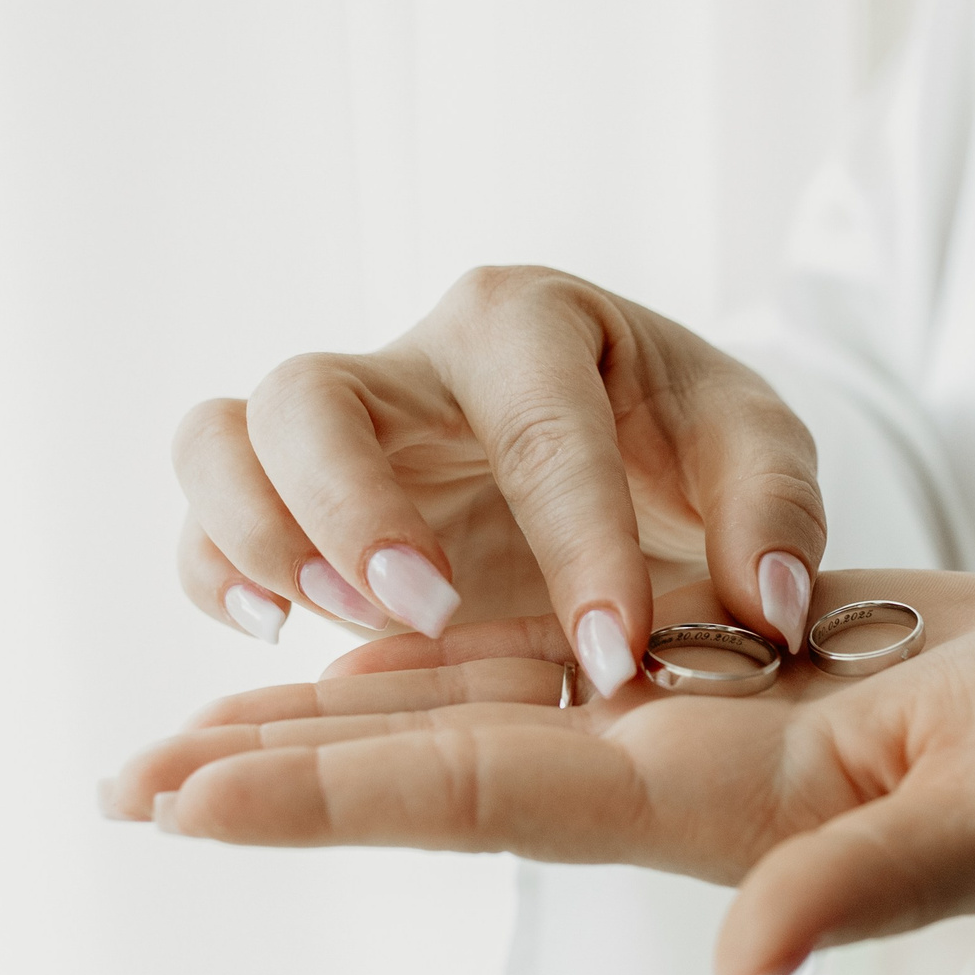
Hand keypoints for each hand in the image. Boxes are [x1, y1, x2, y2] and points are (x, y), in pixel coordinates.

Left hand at [101, 570, 974, 974]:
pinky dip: (433, 666)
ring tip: (198, 736)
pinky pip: (536, 665)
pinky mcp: (704, 675)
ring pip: (463, 714)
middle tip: (122, 785)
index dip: (327, 795)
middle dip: (274, 777)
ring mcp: (673, 726)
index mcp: (705, 797)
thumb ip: (873, 884)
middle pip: (428, 766)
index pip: (480, 791)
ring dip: (325, 726)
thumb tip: (738, 964)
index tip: (181, 801)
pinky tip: (362, 660)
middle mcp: (656, 772)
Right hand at [173, 267, 823, 697]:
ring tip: (337, 621)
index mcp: (529, 321)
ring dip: (257, 532)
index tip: (615, 654)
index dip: (578, 541)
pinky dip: (213, 571)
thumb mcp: (752, 450)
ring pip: (222, 434)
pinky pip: (201, 517)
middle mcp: (407, 360)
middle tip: (430, 612)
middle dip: (355, 509)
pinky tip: (278, 635)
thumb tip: (768, 606)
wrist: (618, 449)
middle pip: (313, 395)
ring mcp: (334, 428)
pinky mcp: (287, 497)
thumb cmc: (678, 439)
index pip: (538, 423)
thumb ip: (773, 511)